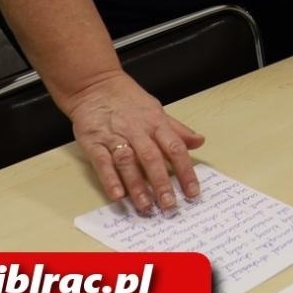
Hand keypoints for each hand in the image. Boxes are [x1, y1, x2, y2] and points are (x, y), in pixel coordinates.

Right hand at [65, 71, 204, 212]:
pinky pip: (102, 162)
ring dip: (137, 186)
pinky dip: (110, 179)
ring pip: (128, 162)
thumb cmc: (128, 100)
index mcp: (156, 123)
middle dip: (162, 184)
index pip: (175, 148)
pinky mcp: (94, 142)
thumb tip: (199, 141)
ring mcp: (114, 136)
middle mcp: (137, 130)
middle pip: (152, 158)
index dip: (185, 171)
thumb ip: (177, 129)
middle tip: (169, 206)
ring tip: (145, 206)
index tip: (192, 192)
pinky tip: (117, 195)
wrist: (94, 85)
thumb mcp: (156, 110)